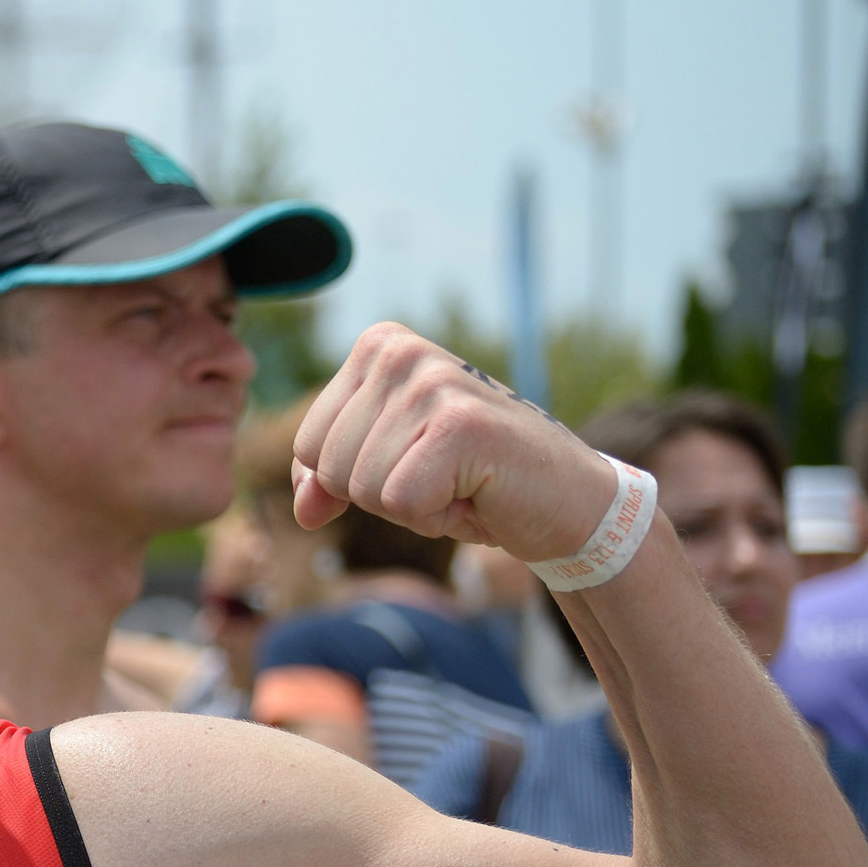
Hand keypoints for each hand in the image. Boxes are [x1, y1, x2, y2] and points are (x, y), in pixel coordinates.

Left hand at [291, 323, 614, 562]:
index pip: (308, 445)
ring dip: (412, 507)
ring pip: (363, 488)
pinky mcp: (460, 425)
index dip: (356, 479)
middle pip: (329, 467)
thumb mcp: (384, 471)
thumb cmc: (471, 481)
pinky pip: (400, 502)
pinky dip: (437, 518)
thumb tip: (303, 512)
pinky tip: (475, 494)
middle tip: (441, 476)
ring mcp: (432, 384)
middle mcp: (400, 352)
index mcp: (376, 348)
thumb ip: (328, 480)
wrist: (564, 500)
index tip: (415, 463)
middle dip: (381, 494)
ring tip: (460, 482)